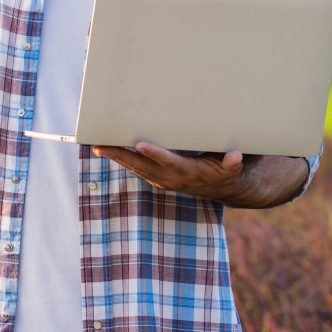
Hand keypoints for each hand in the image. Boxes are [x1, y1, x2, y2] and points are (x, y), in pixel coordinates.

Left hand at [93, 141, 245, 200]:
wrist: (222, 187)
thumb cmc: (225, 171)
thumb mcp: (232, 168)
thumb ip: (232, 163)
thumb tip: (235, 156)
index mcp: (187, 173)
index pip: (168, 162)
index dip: (155, 154)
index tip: (140, 144)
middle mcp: (170, 178)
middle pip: (142, 166)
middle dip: (120, 156)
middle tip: (100, 146)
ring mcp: (161, 179)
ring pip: (134, 167)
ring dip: (115, 158)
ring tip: (97, 146)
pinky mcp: (157, 177)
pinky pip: (136, 168)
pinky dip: (122, 160)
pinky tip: (108, 150)